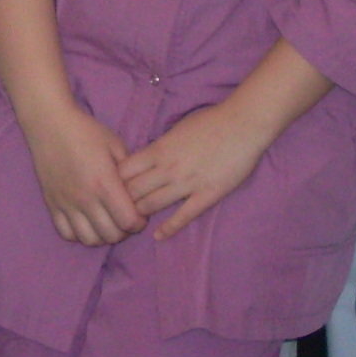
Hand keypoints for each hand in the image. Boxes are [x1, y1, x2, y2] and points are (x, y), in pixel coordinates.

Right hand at [23, 101, 144, 246]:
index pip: (128, 221)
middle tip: (125, 219)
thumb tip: (138, 193)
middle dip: (124, 231)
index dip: (139, 222)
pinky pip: (67, 234)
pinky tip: (86, 222)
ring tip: (106, 223)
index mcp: (104, 183)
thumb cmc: (86, 131)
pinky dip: (80, 234)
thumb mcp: (115, 145)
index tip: (140, 214)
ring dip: (102, 236)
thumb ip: (129, 172)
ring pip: (89, 240)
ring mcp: (66, 204)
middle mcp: (85, 198)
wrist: (50, 123)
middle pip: (111, 235)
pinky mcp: (52, 204)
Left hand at [118, 103, 268, 238]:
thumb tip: (145, 159)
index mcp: (158, 149)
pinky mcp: (206, 195)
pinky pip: (183, 216)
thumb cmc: (210, 121)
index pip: (124, 171)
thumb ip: (160, 146)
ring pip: (152, 204)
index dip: (114, 182)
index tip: (113, 188)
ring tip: (136, 221)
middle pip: (132, 191)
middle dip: (123, 201)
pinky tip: (158, 236)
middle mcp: (167, 167)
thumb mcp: (176, 128)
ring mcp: (186, 183)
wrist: (242, 124)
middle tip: (120, 210)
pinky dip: (168, 228)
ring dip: (141, 214)